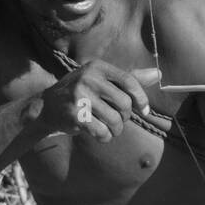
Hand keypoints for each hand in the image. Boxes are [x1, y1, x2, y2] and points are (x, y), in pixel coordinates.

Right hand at [37, 62, 159, 139]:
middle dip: (125, 117)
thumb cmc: (81, 93)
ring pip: (115, 120)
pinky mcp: (74, 115)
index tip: (144, 110)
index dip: (141, 98)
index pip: (129, 81)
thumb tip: (158, 74)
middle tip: (117, 119)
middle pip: (124, 104)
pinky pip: (102, 132)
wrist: (47, 106)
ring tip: (109, 128)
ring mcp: (80, 96)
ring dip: (116, 130)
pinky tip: (99, 134)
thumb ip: (130, 79)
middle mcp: (88, 78)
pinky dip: (105, 137)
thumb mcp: (102, 80)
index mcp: (97, 67)